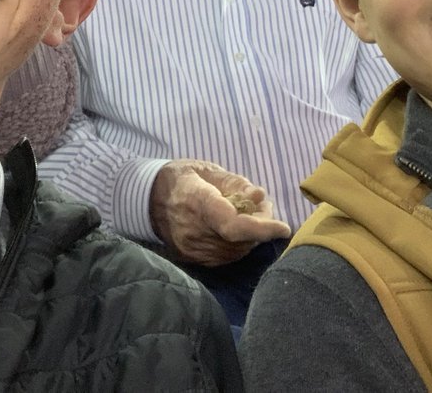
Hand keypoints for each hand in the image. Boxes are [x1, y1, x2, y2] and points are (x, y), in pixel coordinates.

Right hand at [150, 159, 290, 266]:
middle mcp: (193, 230)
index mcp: (198, 200)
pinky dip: (238, 245)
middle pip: (240, 239)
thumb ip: (237, 184)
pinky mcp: (192, 260)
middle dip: (260, 227)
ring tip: (245, 216)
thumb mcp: (210, 170)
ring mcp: (191, 249)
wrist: (148, 199)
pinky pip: (226, 257)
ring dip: (251, 237)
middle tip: (261, 208)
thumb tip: (261, 198)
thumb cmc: (184, 178)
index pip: (233, 224)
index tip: (283, 228)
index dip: (262, 228)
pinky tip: (233, 230)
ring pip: (237, 251)